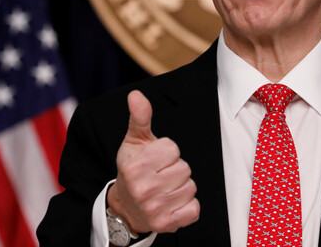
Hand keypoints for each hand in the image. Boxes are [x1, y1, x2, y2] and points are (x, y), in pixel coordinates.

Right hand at [107, 90, 199, 233]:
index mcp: (136, 166)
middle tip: (160, 175)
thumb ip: (140, 117)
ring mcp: (155, 209)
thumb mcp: (134, 141)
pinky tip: (172, 203)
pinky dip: (188, 206)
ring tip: (165, 189)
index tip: (156, 159)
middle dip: (176, 169)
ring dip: (182, 187)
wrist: (126, 207)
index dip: (167, 152)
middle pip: (184, 168)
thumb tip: (136, 95)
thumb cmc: (133, 169)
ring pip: (191, 187)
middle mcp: (144, 189)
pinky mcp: (167, 224)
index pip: (173, 149)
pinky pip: (194, 209)